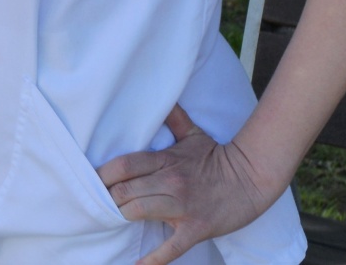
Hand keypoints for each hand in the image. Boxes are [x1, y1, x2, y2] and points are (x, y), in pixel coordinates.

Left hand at [97, 105, 280, 264]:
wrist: (252, 178)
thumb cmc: (218, 157)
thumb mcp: (193, 134)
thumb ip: (173, 118)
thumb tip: (161, 98)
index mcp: (165, 161)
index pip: (123, 166)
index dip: (102, 175)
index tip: (93, 181)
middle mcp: (169, 183)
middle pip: (124, 191)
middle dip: (109, 198)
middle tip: (102, 202)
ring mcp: (181, 207)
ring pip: (137, 212)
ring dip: (123, 216)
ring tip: (114, 220)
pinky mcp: (195, 229)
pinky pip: (169, 249)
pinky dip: (151, 260)